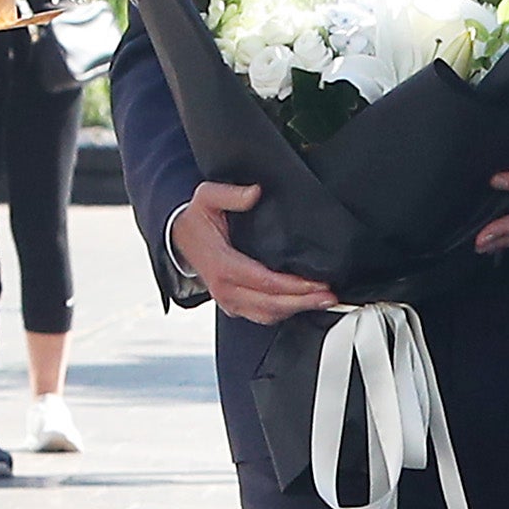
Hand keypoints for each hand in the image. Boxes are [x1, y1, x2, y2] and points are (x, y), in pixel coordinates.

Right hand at [170, 183, 340, 324]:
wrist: (179, 237)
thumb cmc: (196, 219)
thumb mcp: (207, 197)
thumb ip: (231, 194)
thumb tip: (254, 193)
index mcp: (223, 265)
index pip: (264, 282)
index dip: (293, 286)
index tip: (316, 283)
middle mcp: (225, 289)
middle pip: (270, 304)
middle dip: (302, 302)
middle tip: (329, 296)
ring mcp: (228, 300)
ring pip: (266, 315)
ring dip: (295, 310)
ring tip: (321, 301)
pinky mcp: (233, 304)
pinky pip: (260, 315)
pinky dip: (283, 312)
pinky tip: (301, 304)